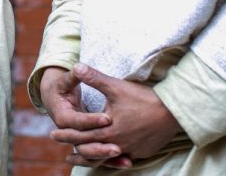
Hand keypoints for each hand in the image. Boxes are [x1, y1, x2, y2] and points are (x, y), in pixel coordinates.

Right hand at [40, 67, 122, 166]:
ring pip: (92, 154)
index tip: (108, 118)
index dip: (93, 120)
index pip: (78, 121)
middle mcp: (68, 133)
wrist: (53, 98)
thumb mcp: (67, 80)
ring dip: (107, 157)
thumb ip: (76, 76)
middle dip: (102, 146)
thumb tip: (78, 66)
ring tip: (125, 158)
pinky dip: (111, 160)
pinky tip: (127, 162)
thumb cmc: (62, 87)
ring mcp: (77, 140)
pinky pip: (98, 156)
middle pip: (85, 143)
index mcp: (63, 117)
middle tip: (119, 146)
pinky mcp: (86, 143)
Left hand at [51, 63, 182, 167]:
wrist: (173, 112)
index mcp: (107, 129)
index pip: (81, 134)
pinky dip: (112, 159)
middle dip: (74, 146)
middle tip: (61, 147)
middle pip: (90, 148)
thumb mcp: (116, 86)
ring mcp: (130, 150)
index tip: (52, 134)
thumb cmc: (143, 98)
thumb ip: (95, 78)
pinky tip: (109, 156)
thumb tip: (76, 65)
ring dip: (91, 157)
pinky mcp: (142, 152)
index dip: (66, 134)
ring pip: (105, 158)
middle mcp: (116, 144)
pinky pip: (123, 158)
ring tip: (78, 158)